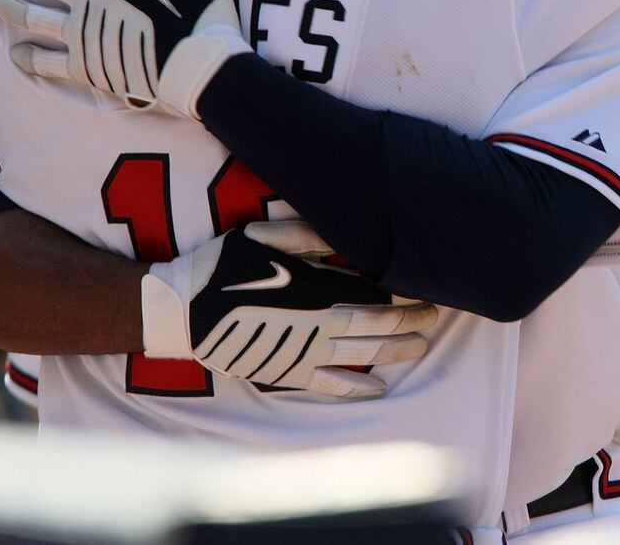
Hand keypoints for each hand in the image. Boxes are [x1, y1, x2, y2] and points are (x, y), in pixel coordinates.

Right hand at [142, 225, 436, 398]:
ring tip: (421, 346)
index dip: (404, 293)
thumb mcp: (265, 235)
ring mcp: (304, 354)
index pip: (374, 294)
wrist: (183, 310)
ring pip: (362, 357)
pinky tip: (380, 389)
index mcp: (316, 288)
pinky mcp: (287, 374)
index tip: (429, 288)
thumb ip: (310, 235)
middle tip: (436, 315)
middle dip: (410, 320)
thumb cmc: (225, 265)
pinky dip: (359, 389)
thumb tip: (350, 231)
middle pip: (377, 326)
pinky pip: (332, 387)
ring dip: (396, 352)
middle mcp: (317, 324)